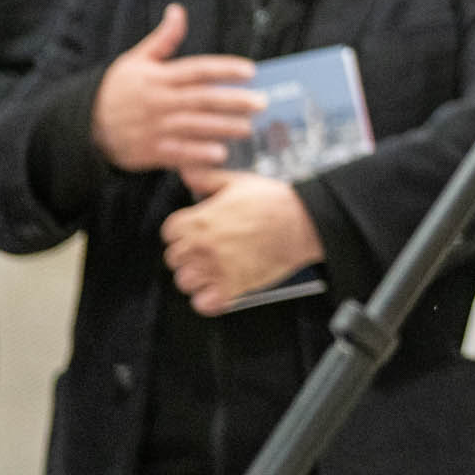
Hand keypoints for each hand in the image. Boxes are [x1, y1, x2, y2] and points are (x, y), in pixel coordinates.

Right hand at [91, 5, 260, 172]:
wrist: (84, 125)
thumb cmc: (117, 89)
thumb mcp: (136, 60)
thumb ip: (163, 39)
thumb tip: (178, 11)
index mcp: (158, 77)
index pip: (197, 70)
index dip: (224, 69)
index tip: (251, 70)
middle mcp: (158, 102)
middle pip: (201, 99)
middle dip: (233, 101)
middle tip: (262, 103)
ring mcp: (154, 128)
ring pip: (194, 127)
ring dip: (222, 128)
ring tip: (249, 128)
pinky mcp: (149, 151)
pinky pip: (178, 153)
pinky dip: (198, 154)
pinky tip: (221, 154)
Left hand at [162, 168, 324, 316]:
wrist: (305, 222)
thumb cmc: (275, 202)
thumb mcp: (238, 182)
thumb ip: (207, 178)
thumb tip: (185, 171)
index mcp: (201, 220)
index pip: (169, 232)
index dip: (181, 232)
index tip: (193, 232)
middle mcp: (203, 246)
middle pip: (173, 258)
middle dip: (188, 254)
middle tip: (206, 249)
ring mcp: (217, 268)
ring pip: (185, 281)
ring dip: (197, 276)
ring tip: (213, 269)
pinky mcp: (233, 287)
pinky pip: (203, 303)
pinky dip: (208, 299)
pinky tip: (219, 288)